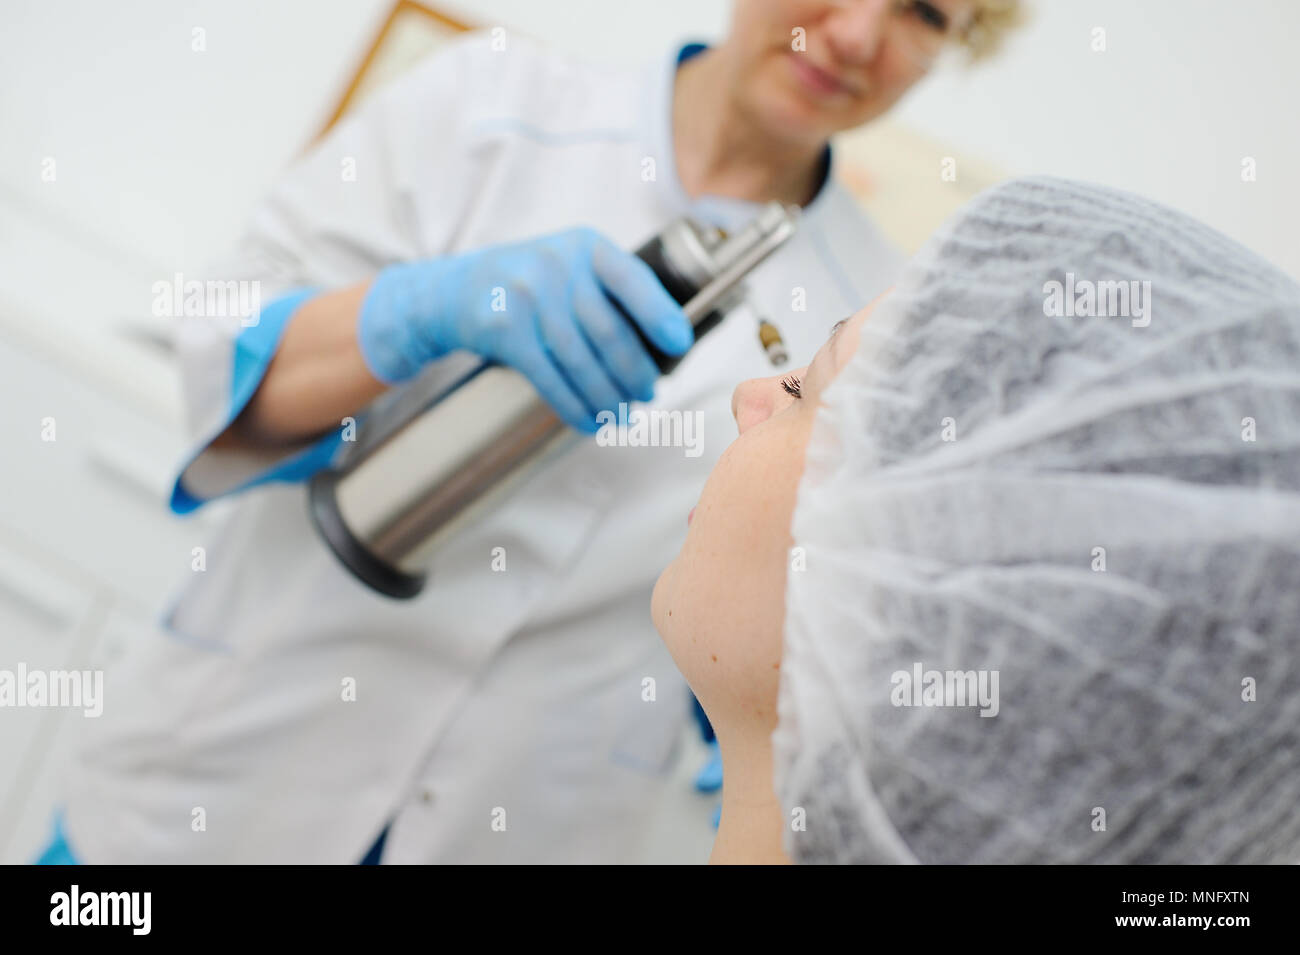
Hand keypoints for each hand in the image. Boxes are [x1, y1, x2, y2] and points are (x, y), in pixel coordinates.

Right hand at [357, 227, 693, 431]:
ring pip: (581, 361)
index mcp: (585, 246)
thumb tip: (661, 346)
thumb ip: (608, 291)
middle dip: (634, 372)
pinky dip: (575, 406)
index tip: (680, 344)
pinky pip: (550, 379)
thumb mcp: (568, 265)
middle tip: (647, 394)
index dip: (660, 313)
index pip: (632, 279)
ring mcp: (527, 297)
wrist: (453, 291)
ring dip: (607, 396)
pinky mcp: (505, 331)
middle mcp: (557, 265)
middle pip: (608, 331)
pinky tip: (591, 421)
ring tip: (622, 414)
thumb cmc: (529, 283)